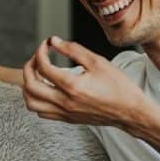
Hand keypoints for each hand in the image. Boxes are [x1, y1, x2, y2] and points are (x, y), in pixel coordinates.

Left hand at [22, 36, 149, 132]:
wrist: (130, 112)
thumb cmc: (118, 86)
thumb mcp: (98, 62)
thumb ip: (73, 50)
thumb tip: (53, 41)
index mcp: (72, 86)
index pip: (43, 67)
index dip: (40, 51)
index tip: (47, 44)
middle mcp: (65, 101)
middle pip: (31, 85)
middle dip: (29, 67)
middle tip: (37, 58)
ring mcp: (64, 112)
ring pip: (31, 102)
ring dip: (29, 86)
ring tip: (38, 74)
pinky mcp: (67, 119)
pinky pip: (41, 112)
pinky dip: (37, 99)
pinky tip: (46, 89)